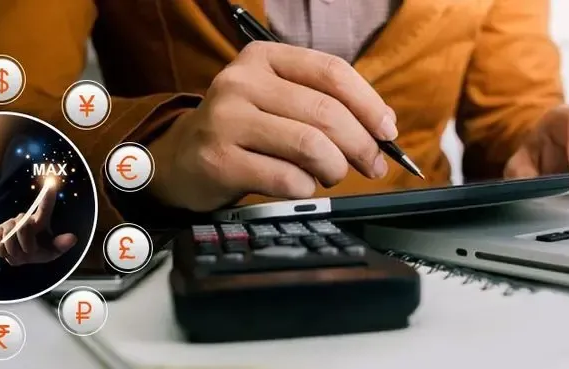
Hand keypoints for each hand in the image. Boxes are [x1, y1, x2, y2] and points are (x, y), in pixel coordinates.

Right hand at [0, 184, 76, 265]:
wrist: (22, 259)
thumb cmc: (39, 251)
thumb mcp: (53, 251)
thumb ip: (62, 245)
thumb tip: (74, 238)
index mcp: (41, 221)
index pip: (45, 207)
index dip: (48, 196)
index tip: (51, 182)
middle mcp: (25, 218)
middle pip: (23, 228)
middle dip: (26, 245)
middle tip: (29, 253)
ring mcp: (10, 223)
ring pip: (9, 235)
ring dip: (15, 251)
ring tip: (19, 253)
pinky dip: (4, 252)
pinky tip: (8, 252)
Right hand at [150, 41, 396, 211]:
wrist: (180, 160)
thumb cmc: (242, 131)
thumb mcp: (277, 101)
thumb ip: (324, 104)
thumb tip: (382, 128)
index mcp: (263, 58)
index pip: (331, 72)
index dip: (369, 104)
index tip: (387, 131)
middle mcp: (240, 82)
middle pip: (325, 112)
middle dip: (361, 145)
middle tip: (371, 165)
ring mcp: (225, 120)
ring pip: (310, 145)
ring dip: (334, 169)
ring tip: (330, 175)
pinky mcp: (218, 160)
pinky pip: (286, 178)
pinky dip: (305, 188)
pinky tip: (299, 186)